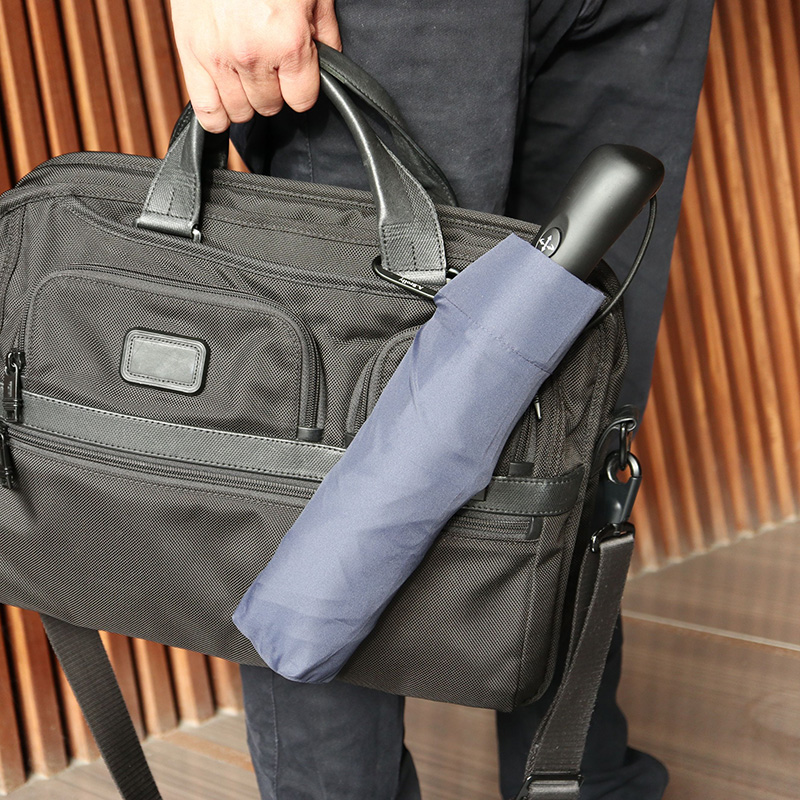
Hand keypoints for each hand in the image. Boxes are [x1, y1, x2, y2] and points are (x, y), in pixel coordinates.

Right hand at [170, 0, 340, 131]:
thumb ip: (325, 33)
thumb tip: (331, 64)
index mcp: (288, 41)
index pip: (301, 100)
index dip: (302, 89)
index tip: (297, 75)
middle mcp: (253, 55)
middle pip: (269, 107)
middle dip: (274, 91)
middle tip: (270, 65)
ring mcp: (218, 57)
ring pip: (240, 112)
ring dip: (246, 99)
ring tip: (247, 75)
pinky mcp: (190, 54)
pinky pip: (207, 112)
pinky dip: (218, 115)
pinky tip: (226, 99)